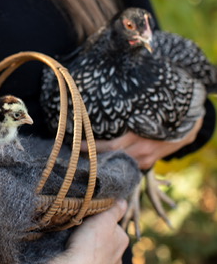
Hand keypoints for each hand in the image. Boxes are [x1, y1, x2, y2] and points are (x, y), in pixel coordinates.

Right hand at [4, 200, 128, 263]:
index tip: (89, 217)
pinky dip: (78, 262)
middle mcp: (116, 260)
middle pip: (104, 241)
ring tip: (71, 243)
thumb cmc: (90, 246)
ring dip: (85, 249)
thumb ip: (115, 210)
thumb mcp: (103, 220)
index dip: (100, 219)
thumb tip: (123, 202)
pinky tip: (69, 258)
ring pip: (94, 255)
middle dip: (93, 235)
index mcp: (122, 243)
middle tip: (79, 229)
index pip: (113, 225)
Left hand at [82, 117, 203, 169]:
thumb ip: (128, 110)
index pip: (111, 147)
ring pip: (119, 164)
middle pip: (112, 158)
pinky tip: (103, 162)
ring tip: (84, 159)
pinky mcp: (148, 164)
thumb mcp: (146, 110)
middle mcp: (141, 151)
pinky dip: (116, 164)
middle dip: (93, 158)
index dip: (93, 147)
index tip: (77, 144)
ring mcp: (145, 160)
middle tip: (75, 155)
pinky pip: (128, 166)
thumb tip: (106, 97)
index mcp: (139, 137)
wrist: (188, 126)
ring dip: (103, 162)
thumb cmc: (163, 113)